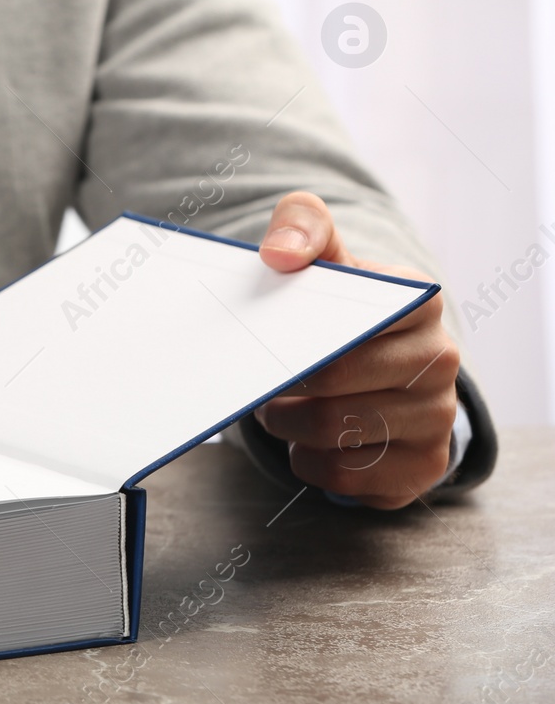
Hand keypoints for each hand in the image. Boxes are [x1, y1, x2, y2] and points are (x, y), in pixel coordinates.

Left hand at [253, 192, 459, 507]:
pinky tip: (306, 443)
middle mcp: (441, 359)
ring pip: (339, 434)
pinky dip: (310, 463)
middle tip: (263, 381)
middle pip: (339, 382)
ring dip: (289, 426)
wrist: (366, 364)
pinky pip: (349, 479)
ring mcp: (438, 416)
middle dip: (285, 386)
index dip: (305, 334)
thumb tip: (279, 254)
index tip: (275, 338)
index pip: (363, 316)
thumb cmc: (337, 306)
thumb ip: (299, 225)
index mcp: (419, 302)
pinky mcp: (422, 467)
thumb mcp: (322, 252)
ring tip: (279, 410)